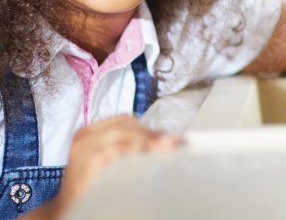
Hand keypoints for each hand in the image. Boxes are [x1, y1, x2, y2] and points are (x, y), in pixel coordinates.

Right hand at [53, 115, 181, 215]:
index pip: (124, 120)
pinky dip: (128, 150)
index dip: (149, 127)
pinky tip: (142, 153)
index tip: (171, 137)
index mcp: (91, 132)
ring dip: (146, 139)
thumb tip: (165, 141)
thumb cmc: (93, 184)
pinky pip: (110, 151)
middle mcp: (85, 136)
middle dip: (151, 133)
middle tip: (173, 142)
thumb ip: (130, 147)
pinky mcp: (84, 163)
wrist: (69, 208)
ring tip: (165, 147)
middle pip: (124, 125)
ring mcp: (83, 148)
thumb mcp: (111, 160)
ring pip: (119, 134)